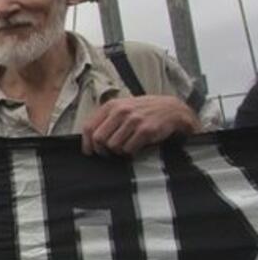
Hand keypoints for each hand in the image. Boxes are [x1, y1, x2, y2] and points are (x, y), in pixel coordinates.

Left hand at [81, 95, 201, 155]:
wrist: (172, 109)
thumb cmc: (144, 110)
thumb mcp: (123, 107)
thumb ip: (106, 119)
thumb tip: (89, 138)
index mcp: (111, 106)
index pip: (89, 127)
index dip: (87, 143)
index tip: (89, 151)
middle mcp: (120, 111)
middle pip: (99, 139)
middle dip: (102, 150)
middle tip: (108, 152)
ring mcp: (133, 120)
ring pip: (113, 146)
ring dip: (118, 151)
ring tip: (125, 147)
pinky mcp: (145, 130)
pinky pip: (128, 149)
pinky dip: (130, 153)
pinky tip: (135, 148)